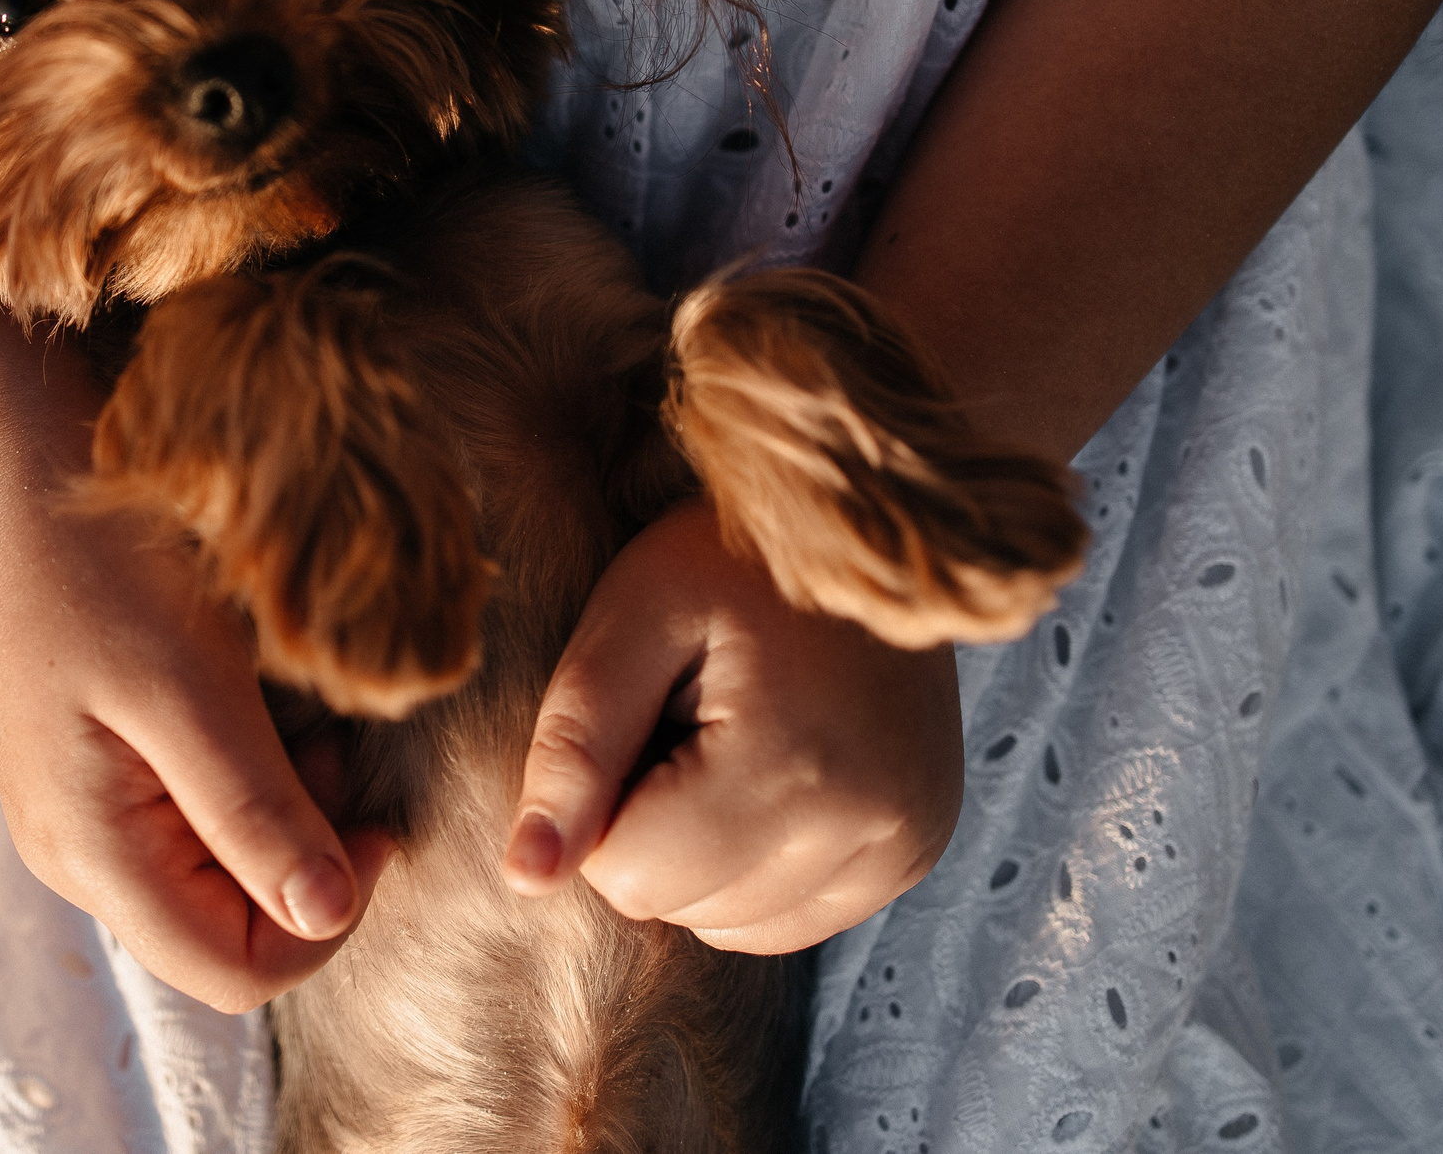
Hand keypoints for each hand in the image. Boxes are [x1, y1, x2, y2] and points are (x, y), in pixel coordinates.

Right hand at [0, 498, 396, 1012]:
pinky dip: (252, 787)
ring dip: (287, 818)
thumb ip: (255, 809)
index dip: (325, 922)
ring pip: (218, 881)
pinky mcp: (98, 780)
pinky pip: (195, 827)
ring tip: (304, 725)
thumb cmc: (106, 565)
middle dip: (307, 862)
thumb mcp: (193, 684)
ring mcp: (81, 821)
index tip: (375, 824)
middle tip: (336, 754)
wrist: (30, 472)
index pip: (233, 973)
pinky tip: (260, 716)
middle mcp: (76, 858)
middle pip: (227, 934)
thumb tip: (325, 917)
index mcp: (91, 851)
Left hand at [502, 498, 962, 953]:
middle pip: (679, 906)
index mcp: (794, 767)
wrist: (863, 517)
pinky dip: (752, 865)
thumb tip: (525, 878)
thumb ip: (573, 748)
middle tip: (690, 712)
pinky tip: (768, 772)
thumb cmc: (727, 558)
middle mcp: (871, 827)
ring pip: (729, 924)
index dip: (601, 799)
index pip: (629, 875)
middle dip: (652, 824)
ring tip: (734, 734)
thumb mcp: (630, 619)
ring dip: (702, 851)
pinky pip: (786, 918)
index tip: (641, 710)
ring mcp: (903, 846)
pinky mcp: (917, 850)